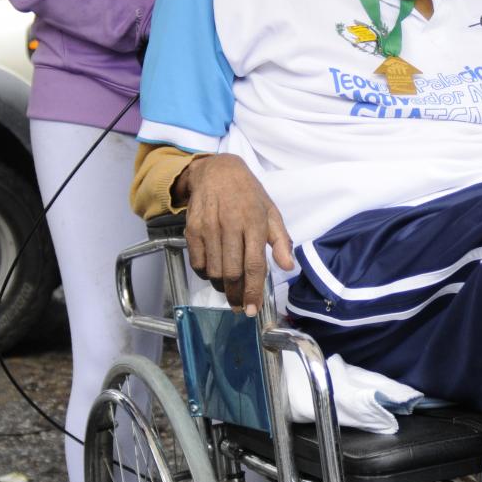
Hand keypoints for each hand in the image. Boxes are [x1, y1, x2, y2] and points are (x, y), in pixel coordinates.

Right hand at [173, 154, 293, 315]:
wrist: (217, 171)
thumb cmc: (248, 194)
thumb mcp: (271, 212)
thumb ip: (281, 241)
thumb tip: (288, 267)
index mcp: (254, 222)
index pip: (254, 265)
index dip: (253, 291)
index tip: (252, 309)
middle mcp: (230, 226)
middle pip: (232, 272)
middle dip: (237, 295)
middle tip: (240, 307)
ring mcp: (209, 228)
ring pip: (214, 271)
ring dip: (222, 287)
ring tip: (230, 289)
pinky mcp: (192, 229)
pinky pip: (197, 263)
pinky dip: (206, 275)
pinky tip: (215, 272)